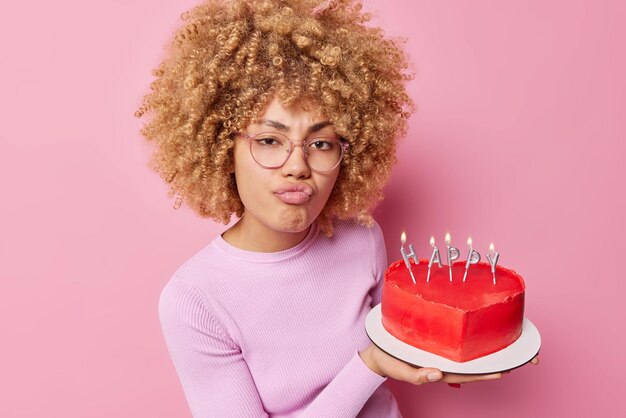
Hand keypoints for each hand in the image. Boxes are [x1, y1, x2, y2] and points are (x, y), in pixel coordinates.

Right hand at [359, 344, 539, 385]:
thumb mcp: (400, 370)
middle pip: (476, 363)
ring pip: (471, 353)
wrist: (376, 352)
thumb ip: (417, 375)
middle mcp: (446, 361)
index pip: (469, 373)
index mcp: (440, 369)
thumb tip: (436, 374)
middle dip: (497, 360)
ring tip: (508, 343)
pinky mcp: (437, 340)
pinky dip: (473, 338)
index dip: (487, 372)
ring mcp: (443, 351)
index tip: (506, 369)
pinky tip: (480, 332)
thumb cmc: (389, 362)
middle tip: (520, 355)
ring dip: (489, 349)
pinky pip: (459, 340)